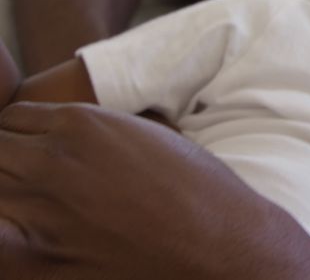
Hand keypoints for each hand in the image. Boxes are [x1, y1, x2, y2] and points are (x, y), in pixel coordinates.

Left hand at [0, 102, 309, 278]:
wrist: (220, 242)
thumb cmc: (197, 190)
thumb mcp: (147, 136)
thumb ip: (95, 133)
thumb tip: (64, 140)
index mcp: (81, 123)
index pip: (12, 119)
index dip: (21, 136)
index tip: (33, 152)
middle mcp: (54, 160)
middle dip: (8, 161)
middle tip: (36, 180)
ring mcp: (43, 210)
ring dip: (6, 191)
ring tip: (38, 206)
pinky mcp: (38, 257)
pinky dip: (3, 230)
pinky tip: (24, 234)